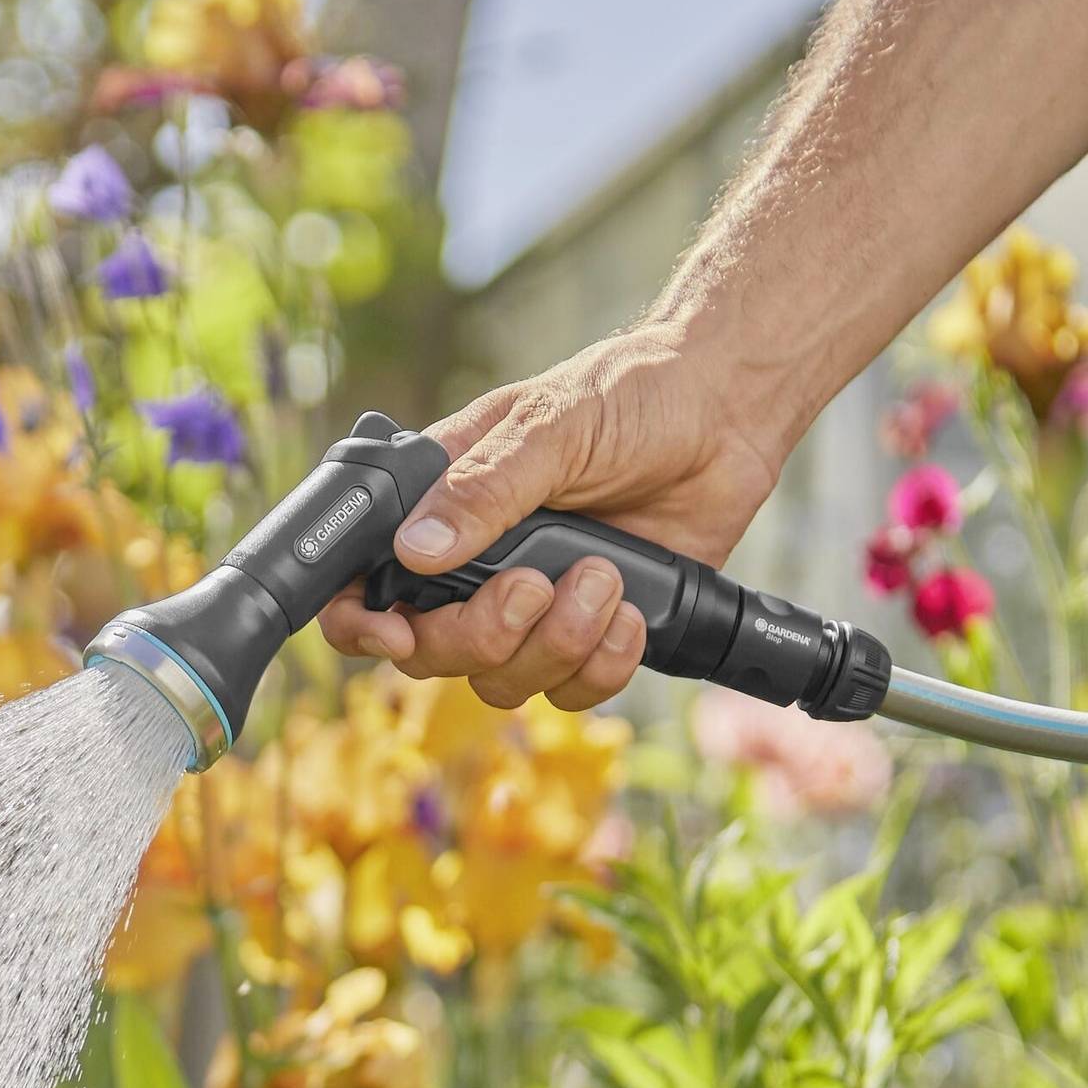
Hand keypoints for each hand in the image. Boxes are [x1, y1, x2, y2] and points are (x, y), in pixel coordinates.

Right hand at [319, 322, 796, 708]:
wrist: (728, 411)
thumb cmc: (630, 395)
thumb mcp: (551, 425)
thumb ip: (485, 488)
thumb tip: (416, 549)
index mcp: (438, 510)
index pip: (361, 585)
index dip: (360, 622)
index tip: (395, 630)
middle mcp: (473, 569)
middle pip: (429, 653)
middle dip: (483, 635)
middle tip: (535, 586)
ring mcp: (531, 607)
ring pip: (499, 682)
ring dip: (555, 646)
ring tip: (605, 579)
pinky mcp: (590, 633)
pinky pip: (570, 692)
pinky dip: (602, 665)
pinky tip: (632, 612)